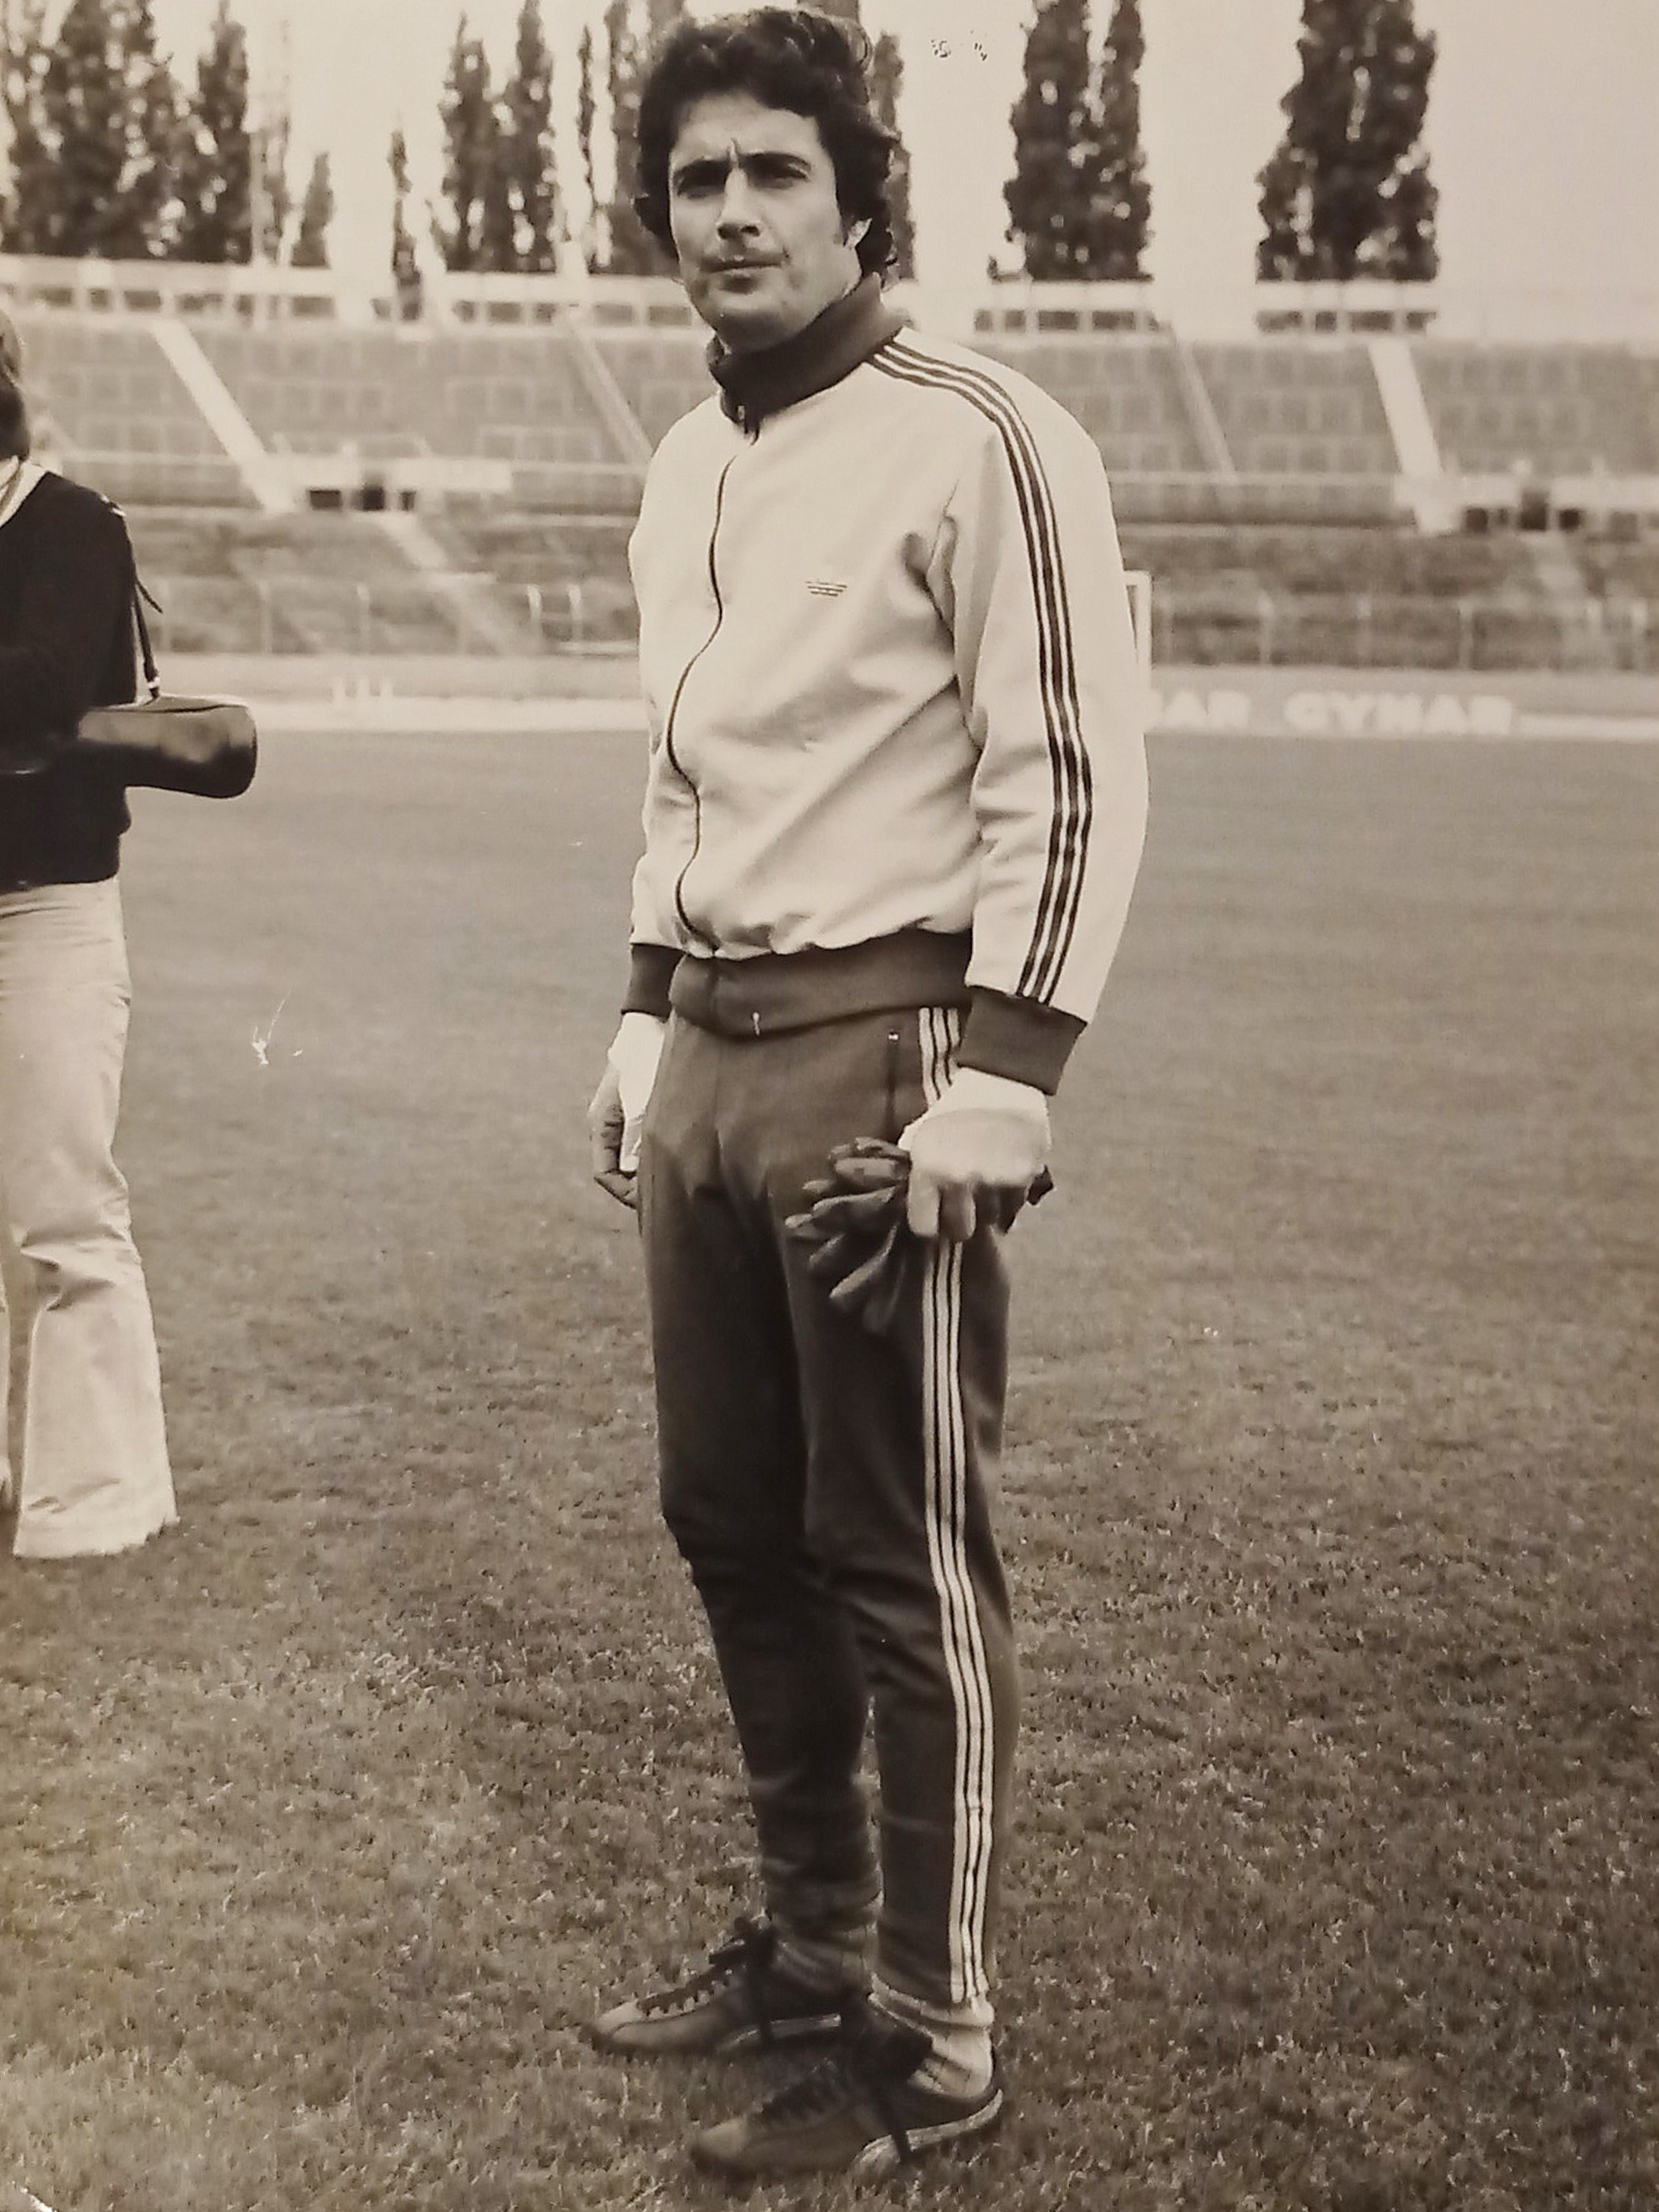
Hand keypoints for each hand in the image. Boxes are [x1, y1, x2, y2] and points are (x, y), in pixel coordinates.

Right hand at [587, 1012, 666, 1208]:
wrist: (654, 1024)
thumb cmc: (646, 1059)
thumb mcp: (642, 1098)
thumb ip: (636, 1136)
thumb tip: (633, 1173)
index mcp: (601, 1126)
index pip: (605, 1174)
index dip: (627, 1193)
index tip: (653, 1199)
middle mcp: (610, 1128)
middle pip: (621, 1172)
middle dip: (642, 1187)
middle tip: (674, 1193)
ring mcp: (626, 1121)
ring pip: (635, 1161)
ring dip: (653, 1171)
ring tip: (682, 1176)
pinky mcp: (643, 1113)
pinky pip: (647, 1145)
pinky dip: (660, 1155)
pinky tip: (685, 1156)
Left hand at [899, 1068, 1050, 1239]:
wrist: (1002, 1083)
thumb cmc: (956, 1108)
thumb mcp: (923, 1132)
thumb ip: (914, 1165)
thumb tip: (906, 1193)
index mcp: (928, 1169)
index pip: (924, 1227)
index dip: (930, 1224)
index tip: (935, 1218)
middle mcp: (960, 1180)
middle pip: (961, 1230)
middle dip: (961, 1222)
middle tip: (963, 1208)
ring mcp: (995, 1181)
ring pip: (991, 1219)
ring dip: (989, 1209)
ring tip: (987, 1187)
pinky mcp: (1025, 1177)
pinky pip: (1016, 1204)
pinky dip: (1012, 1196)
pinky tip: (1007, 1176)